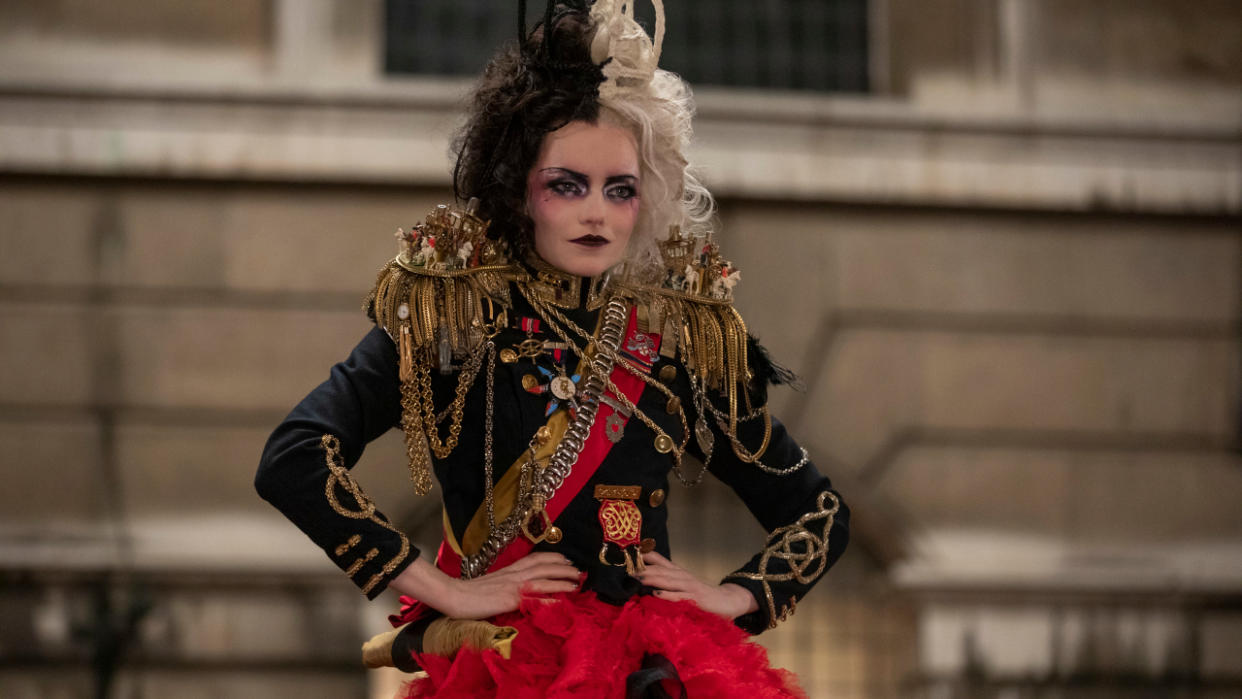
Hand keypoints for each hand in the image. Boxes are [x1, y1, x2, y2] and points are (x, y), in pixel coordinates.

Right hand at [389, 553, 580, 619]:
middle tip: (578, 569)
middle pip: (544, 566)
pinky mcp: (511, 598)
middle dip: (564, 567)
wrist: (452, 596)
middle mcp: (514, 574)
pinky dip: (551, 598)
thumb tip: (516, 589)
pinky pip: (536, 597)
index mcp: (509, 570)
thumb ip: (504, 584)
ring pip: (545, 578)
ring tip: (578, 581)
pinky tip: (564, 601)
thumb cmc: (467, 593)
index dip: (552, 558)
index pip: (535, 559)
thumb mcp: (490, 584)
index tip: (565, 559)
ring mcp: (514, 586)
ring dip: (564, 579)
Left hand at [635, 551, 758, 619]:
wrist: (728, 600)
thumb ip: (665, 583)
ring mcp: (690, 587)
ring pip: (668, 580)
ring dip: (652, 578)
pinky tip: (657, 594)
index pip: (659, 560)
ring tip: (637, 577)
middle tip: (625, 568)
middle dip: (643, 568)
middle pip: (660, 570)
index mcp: (677, 572)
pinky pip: (680, 597)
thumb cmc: (700, 595)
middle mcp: (682, 576)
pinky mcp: (696, 599)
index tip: (627, 554)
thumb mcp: (682, 585)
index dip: (644, 556)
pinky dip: (668, 595)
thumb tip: (642, 581)